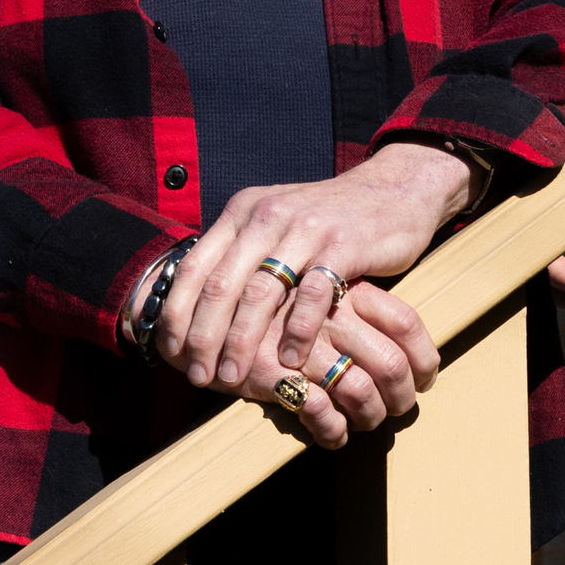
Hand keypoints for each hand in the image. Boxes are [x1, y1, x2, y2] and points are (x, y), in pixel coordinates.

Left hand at [155, 143, 472, 396]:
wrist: (395, 188)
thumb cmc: (329, 221)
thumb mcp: (277, 226)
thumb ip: (242, 256)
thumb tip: (195, 309)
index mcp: (243, 211)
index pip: (195, 266)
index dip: (177, 313)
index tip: (168, 352)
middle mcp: (268, 215)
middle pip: (222, 284)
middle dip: (204, 337)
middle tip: (199, 376)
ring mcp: (306, 227)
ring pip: (261, 292)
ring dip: (243, 341)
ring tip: (236, 376)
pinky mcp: (344, 242)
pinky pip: (312, 292)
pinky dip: (298, 330)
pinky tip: (292, 359)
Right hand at [200, 280, 439, 449]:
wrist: (197, 301)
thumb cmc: (268, 302)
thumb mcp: (315, 289)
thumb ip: (352, 305)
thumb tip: (402, 342)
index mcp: (345, 286)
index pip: (406, 321)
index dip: (425, 357)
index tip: (426, 378)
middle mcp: (329, 313)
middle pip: (392, 363)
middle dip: (403, 397)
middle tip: (400, 409)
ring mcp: (301, 344)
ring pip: (360, 392)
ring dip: (371, 417)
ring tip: (366, 422)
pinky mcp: (272, 373)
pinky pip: (320, 412)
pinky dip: (333, 430)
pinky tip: (333, 433)